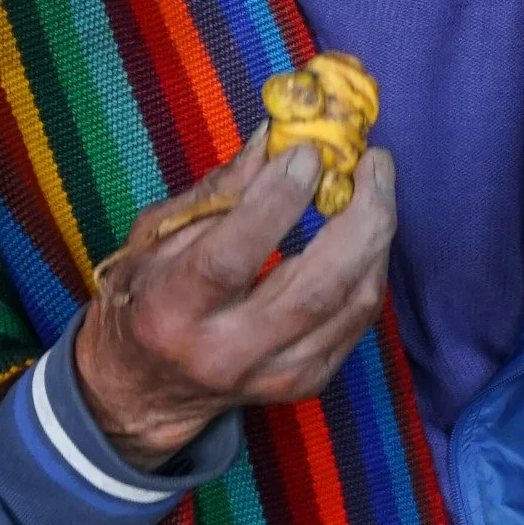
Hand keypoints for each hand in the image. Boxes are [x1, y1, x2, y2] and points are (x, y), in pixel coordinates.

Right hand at [74, 129, 396, 464]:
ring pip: (350, 303)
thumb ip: (219, 190)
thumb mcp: (157, 236)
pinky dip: (371, 267)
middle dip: (359, 217)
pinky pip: (358, 320)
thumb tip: (275, 137)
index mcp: (172, 310)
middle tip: (372, 162)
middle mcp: (224, 352)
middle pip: (314, 287)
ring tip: (376, 185)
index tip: (308, 153)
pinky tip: (368, 231)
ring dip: (376, 236)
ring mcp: (271, 375)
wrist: (147, 386)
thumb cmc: (146, 296)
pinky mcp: (305, 381)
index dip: (276, 202)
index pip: (231, 259)